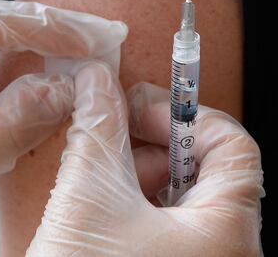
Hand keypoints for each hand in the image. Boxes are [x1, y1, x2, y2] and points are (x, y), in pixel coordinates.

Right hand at [27, 63, 263, 256]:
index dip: (185, 115)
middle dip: (150, 143)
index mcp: (227, 236)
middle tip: (108, 136)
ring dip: (133, 171)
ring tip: (94, 177)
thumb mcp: (87, 194)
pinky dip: (129, 198)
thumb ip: (98, 127)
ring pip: (176, 194)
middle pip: (202, 167)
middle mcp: (224, 253)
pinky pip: (160, 220)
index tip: (138, 110)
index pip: (232, 145)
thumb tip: (96, 80)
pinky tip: (97, 202)